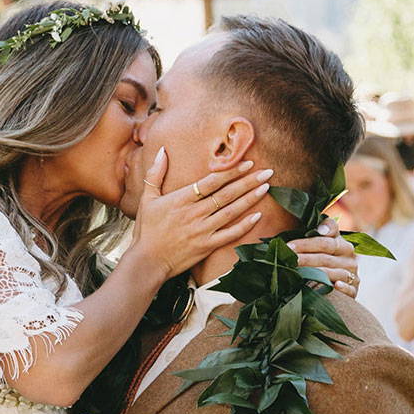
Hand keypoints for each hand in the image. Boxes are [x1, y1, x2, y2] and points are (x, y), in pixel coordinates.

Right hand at [127, 151, 271, 279]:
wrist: (147, 261)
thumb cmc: (146, 230)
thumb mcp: (147, 199)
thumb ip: (155, 174)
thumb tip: (161, 151)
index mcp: (181, 199)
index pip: (211, 181)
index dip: (231, 171)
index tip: (247, 163)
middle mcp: (194, 213)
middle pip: (226, 194)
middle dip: (248, 181)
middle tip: (267, 172)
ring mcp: (202, 230)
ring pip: (231, 211)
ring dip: (250, 199)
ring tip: (266, 187)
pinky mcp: (206, 246)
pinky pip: (230, 235)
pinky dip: (244, 226)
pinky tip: (258, 216)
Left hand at [290, 226, 359, 295]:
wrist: (336, 286)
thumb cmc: (321, 263)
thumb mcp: (320, 246)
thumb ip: (320, 233)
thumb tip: (321, 228)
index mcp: (342, 244)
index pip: (325, 241)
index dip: (306, 244)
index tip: (289, 247)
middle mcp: (349, 258)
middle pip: (325, 258)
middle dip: (305, 259)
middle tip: (288, 260)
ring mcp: (352, 275)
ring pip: (334, 273)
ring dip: (316, 273)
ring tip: (298, 274)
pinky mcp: (354, 291)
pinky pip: (349, 289)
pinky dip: (343, 287)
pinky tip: (335, 286)